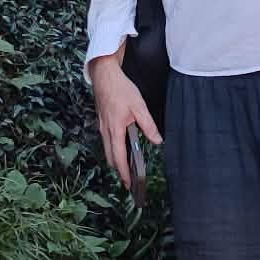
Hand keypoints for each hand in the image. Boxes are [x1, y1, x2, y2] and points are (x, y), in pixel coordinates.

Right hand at [88, 50, 160, 191]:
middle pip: (110, 156)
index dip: (123, 172)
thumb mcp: (139, 106)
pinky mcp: (102, 120)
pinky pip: (106, 139)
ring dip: (115, 158)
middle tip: (128, 179)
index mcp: (115, 129)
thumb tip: (157, 140)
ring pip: (107, 148)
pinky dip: (113, 148)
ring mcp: (102, 125)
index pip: (118, 157)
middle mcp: (106, 130)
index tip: (128, 184)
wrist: (104, 75)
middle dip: (118, 169)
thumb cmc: (120, 89)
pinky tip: (121, 145)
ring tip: (126, 165)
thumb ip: (148, 125)